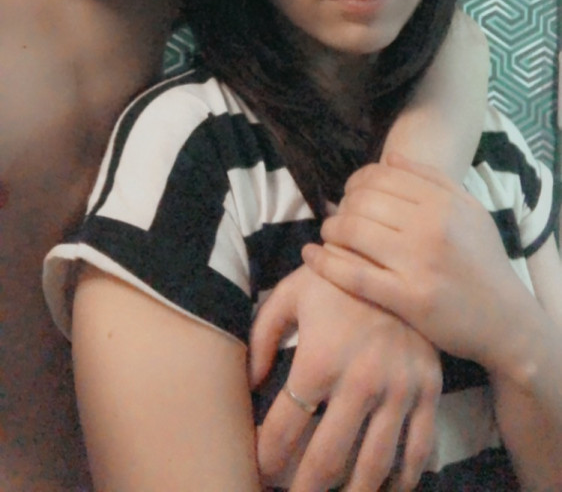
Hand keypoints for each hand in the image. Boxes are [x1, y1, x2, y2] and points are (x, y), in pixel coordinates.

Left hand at [250, 264, 441, 491]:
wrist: (396, 256)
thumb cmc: (335, 277)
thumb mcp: (290, 294)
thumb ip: (262, 337)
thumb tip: (252, 384)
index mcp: (319, 360)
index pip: (283, 430)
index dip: (267, 458)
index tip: (260, 469)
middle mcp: (359, 382)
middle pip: (326, 460)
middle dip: (303, 489)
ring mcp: (398, 389)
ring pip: (373, 466)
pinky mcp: (428, 389)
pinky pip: (417, 448)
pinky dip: (403, 478)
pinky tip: (388, 487)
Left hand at [303, 153, 523, 367]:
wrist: (507, 320)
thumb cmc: (484, 261)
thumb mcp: (469, 210)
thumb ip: (432, 180)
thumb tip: (389, 157)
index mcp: (444, 202)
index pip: (381, 176)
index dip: (356, 181)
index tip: (351, 193)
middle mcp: (430, 227)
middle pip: (362, 202)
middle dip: (342, 205)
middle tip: (338, 215)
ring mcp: (417, 263)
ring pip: (353, 232)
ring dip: (331, 230)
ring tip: (330, 234)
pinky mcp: (407, 299)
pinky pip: (353, 275)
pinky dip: (325, 262)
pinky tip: (312, 256)